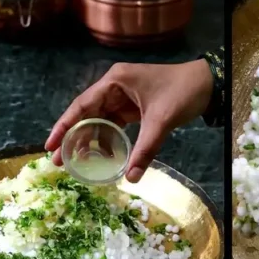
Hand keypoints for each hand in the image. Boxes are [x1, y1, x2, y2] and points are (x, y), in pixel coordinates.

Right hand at [45, 60, 211, 182]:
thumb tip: (132, 178)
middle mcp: (113, 87)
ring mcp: (122, 97)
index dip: (64, 126)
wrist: (207, 84)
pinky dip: (107, 140)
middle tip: (58, 162)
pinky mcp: (132, 107)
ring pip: (98, 121)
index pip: (82, 105)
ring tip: (77, 164)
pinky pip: (113, 125)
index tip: (50, 145)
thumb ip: (145, 149)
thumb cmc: (182, 92)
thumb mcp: (161, 122)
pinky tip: (103, 158)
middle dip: (73, 139)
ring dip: (89, 142)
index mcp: (115, 81)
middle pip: (86, 114)